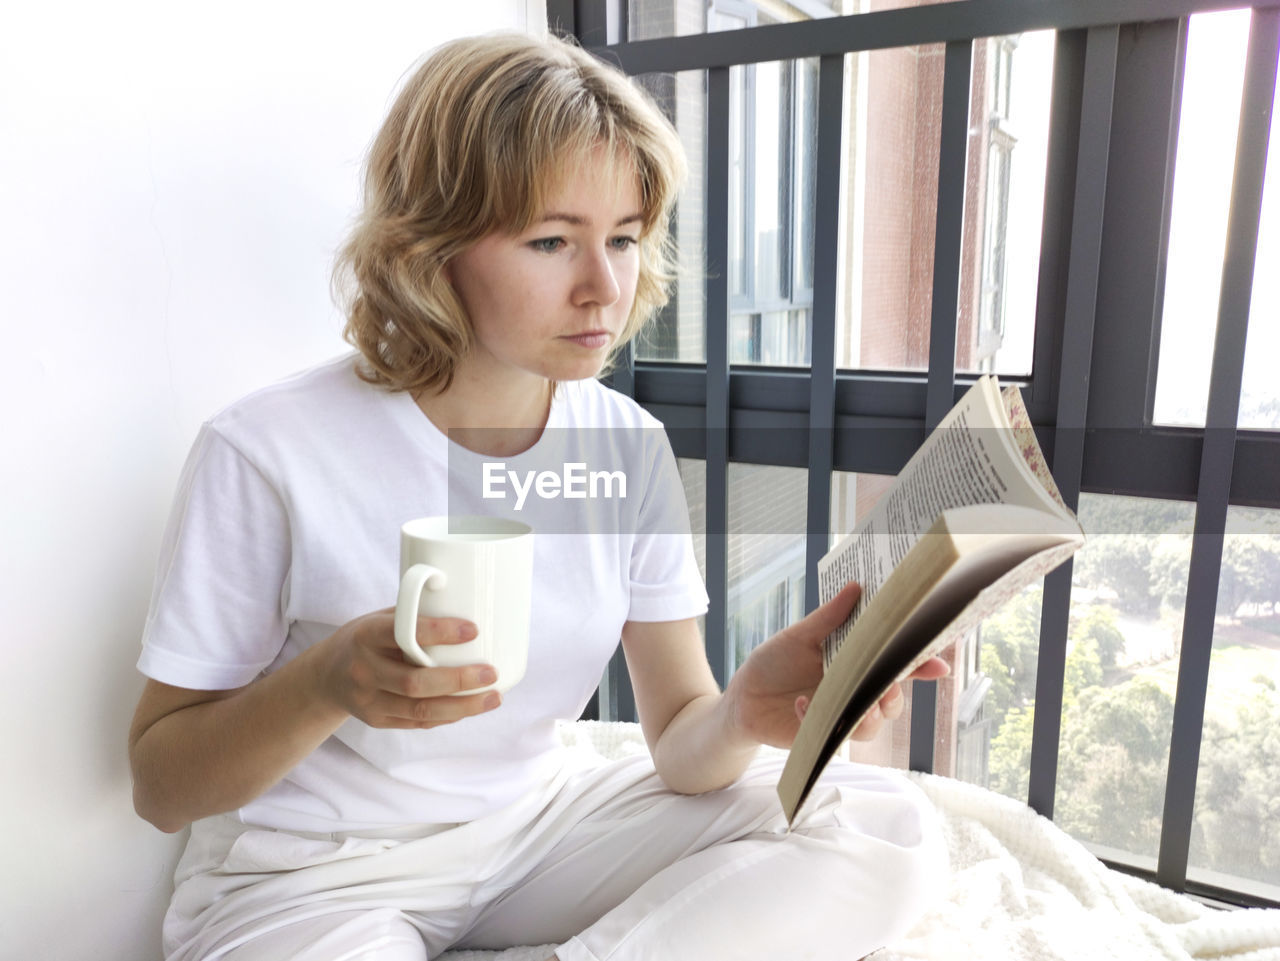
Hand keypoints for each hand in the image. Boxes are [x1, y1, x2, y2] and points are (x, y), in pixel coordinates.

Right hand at [310, 610, 501, 728]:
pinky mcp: (377, 720)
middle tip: (491, 673)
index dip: (439, 633)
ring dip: (463, 707)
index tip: (473, 630)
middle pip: (415, 683)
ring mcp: (368, 700)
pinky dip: (448, 716)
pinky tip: (470, 707)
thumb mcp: (379, 618)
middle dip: (459, 680)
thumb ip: (413, 616)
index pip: (404, 634)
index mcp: (366, 635)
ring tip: (493, 697)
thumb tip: (466, 602)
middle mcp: (365, 670)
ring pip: (421, 711)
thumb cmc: (365, 639)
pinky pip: (418, 723)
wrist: (324, 675)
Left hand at [723, 581, 949, 748]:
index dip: (920, 665)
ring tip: (854, 702)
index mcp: (853, 662)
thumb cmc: (772, 662)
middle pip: (892, 699)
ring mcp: (840, 714)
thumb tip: (854, 588)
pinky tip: (801, 705)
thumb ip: (827, 618)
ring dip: (868, 715)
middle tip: (885, 688)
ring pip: (873, 724)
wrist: (742, 698)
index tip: (939, 664)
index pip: (893, 663)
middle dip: (894, 695)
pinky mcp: (823, 735)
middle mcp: (853, 690)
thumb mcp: (799, 636)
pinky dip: (820, 718)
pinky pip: (837, 736)